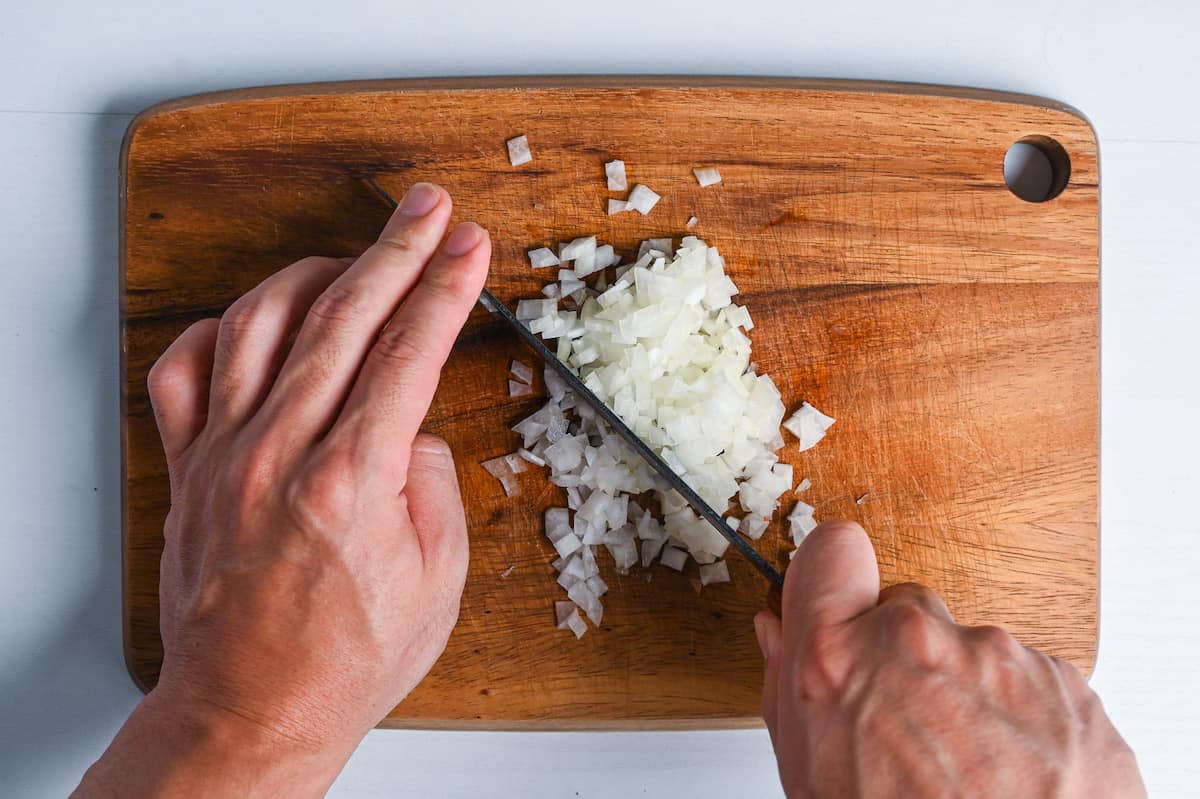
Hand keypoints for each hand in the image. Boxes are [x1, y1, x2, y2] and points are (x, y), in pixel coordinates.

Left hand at [76, 182, 489, 796]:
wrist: (251, 708)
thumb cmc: (347, 660)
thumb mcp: (438, 582)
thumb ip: (435, 487)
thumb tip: (416, 429)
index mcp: (353, 479)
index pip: (411, 351)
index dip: (446, 287)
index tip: (469, 245)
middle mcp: (282, 451)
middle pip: (344, 315)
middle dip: (396, 248)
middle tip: (428, 207)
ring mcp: (225, 453)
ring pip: (261, 322)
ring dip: (316, 273)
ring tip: (355, 255)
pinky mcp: (188, 468)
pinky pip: (184, 370)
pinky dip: (219, 327)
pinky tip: (256, 318)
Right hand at [755, 521, 1144, 797]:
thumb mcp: (811, 779)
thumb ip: (789, 689)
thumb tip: (780, 633)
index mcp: (838, 662)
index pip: (830, 552)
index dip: (834, 577)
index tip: (840, 599)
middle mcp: (917, 642)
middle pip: (903, 609)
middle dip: (902, 656)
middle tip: (909, 730)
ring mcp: (997, 657)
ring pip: (969, 650)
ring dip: (965, 694)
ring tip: (968, 770)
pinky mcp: (1062, 681)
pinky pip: (1026, 681)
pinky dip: (1019, 719)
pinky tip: (1011, 775)